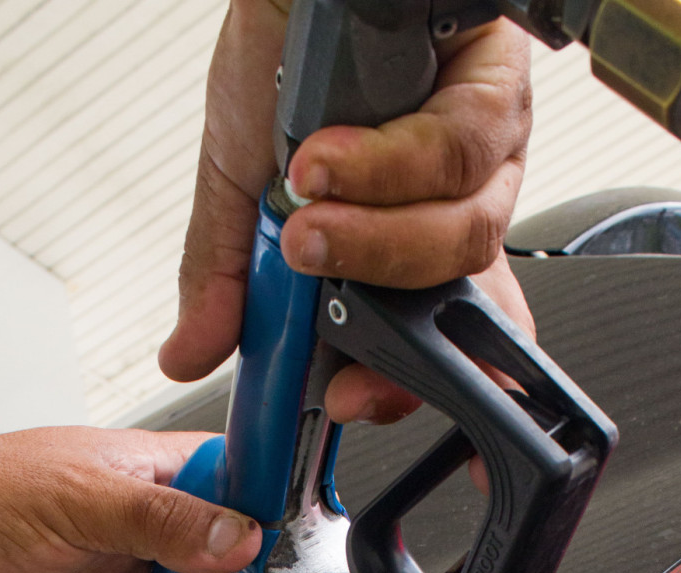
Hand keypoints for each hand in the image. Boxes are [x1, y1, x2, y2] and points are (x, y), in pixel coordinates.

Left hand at [0, 427, 261, 572]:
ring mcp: (109, 561)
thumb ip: (161, 518)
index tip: (296, 534)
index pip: (223, 472)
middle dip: (240, 569)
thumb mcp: (82, 498)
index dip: (261, 498)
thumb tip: (236, 535)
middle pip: (208, 538)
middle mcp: (133, 511)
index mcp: (140, 466)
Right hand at [159, 1, 534, 412]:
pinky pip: (457, 152)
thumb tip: (189, 352)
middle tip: (313, 304)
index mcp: (401, 240)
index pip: (435, 336)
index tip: (352, 399)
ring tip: (303, 203)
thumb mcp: (238, 185)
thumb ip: (224, 276)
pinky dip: (383, 166)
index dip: (408, 380)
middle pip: (457, 301)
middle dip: (385, 322)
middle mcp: (450, 203)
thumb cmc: (281, 65)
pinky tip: (326, 153)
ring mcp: (481, 154)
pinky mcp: (491, 89)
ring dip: (372, 237)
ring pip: (460, 235)